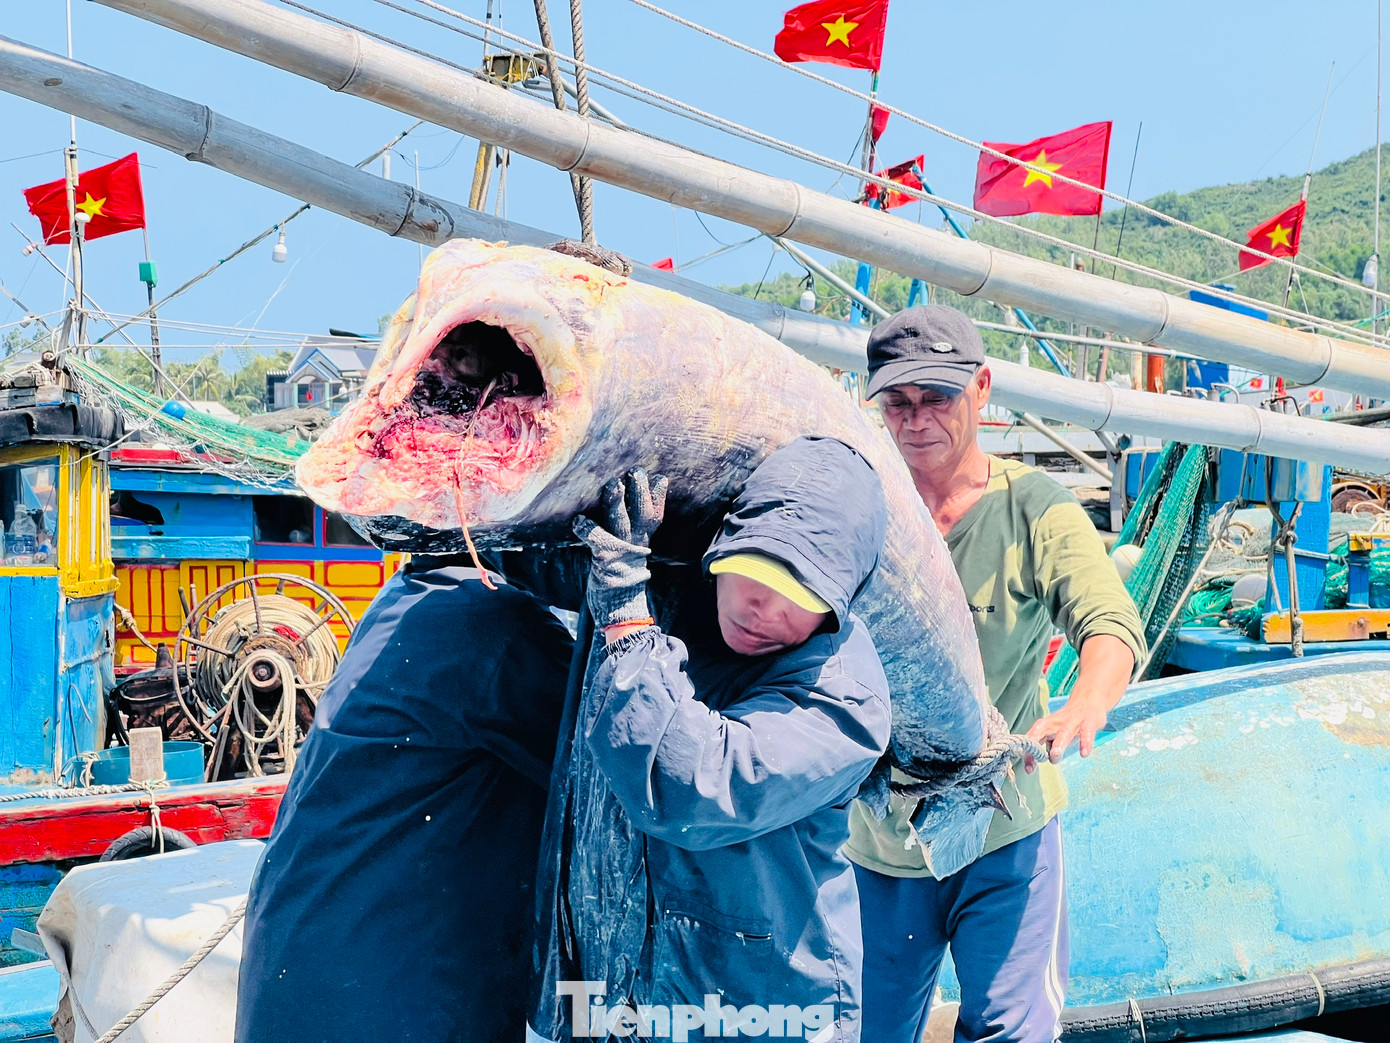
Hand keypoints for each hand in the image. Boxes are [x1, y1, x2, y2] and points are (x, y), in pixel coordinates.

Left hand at [572, 469, 667, 630]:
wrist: (620, 611)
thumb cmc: (620, 580)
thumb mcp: (629, 555)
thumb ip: (630, 535)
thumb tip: (626, 516)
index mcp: (642, 543)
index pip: (655, 516)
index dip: (658, 498)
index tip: (661, 478)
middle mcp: (635, 545)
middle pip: (642, 514)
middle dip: (640, 491)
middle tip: (637, 471)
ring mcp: (621, 552)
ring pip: (621, 522)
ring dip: (617, 503)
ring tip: (613, 484)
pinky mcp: (605, 560)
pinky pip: (597, 541)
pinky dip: (587, 530)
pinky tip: (578, 520)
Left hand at [1025, 696, 1109, 764]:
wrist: (1087, 701)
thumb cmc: (1066, 722)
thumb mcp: (1052, 733)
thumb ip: (1043, 748)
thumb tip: (1031, 763)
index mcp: (1044, 726)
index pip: (1032, 740)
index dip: (1029, 754)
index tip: (1029, 769)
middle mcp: (1055, 723)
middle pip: (1042, 733)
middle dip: (1037, 746)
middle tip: (1036, 761)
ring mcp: (1072, 722)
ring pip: (1064, 734)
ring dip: (1058, 744)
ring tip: (1055, 755)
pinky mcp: (1088, 722)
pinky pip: (1086, 733)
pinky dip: (1085, 743)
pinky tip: (1084, 753)